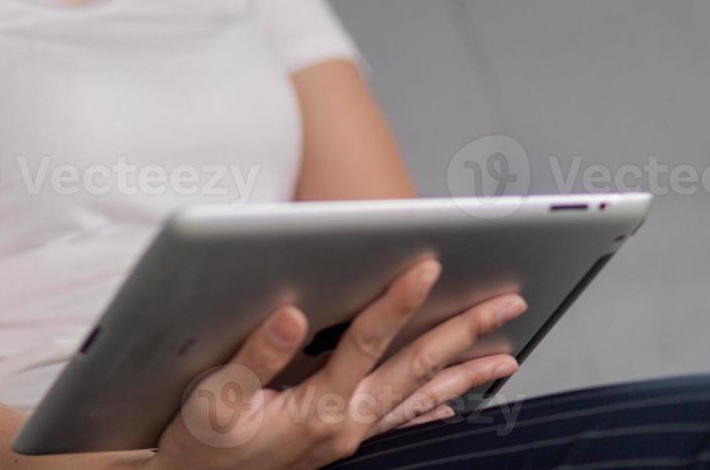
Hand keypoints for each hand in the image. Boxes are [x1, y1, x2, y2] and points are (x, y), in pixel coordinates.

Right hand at [146, 257, 525, 469]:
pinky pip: (401, 422)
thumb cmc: (202, 444)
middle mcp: (345, 422)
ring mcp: (348, 434)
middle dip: (464, 333)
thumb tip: (294, 315)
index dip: (397, 302)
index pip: (367, 342)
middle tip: (507, 304)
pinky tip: (453, 405)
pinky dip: (432, 409)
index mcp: (318, 406)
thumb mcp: (216, 397)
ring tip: (506, 355)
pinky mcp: (340, 440)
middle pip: (416, 368)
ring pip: (420, 395)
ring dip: (464, 371)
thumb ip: (257, 356)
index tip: (427, 267)